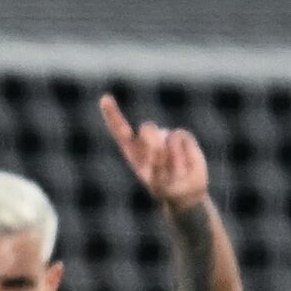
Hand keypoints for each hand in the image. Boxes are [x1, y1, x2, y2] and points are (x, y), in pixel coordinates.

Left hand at [100, 93, 208, 211]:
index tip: (104, 99)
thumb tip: (166, 140)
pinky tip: (184, 165)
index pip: (120, 130)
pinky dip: (183, 153)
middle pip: (148, 129)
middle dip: (155, 143)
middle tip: (160, 161)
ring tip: (174, 170)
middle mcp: (147, 140)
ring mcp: (164, 136)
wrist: (186, 192)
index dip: (113, 114)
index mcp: (133, 151)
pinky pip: (179, 136)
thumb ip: (158, 161)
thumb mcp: (158, 182)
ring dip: (171, 156)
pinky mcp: (181, 136)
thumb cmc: (166, 188)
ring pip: (165, 135)